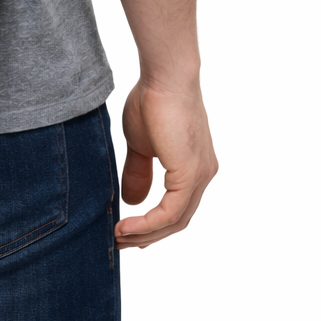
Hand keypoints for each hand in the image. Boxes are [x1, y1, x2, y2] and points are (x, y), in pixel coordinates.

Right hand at [115, 81, 217, 247]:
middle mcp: (203, 175)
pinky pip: (170, 213)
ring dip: (145, 233)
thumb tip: (132, 201)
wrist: (164, 77)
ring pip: (175, 221)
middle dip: (148, 235)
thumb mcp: (140, 143)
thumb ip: (138, 172)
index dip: (154, 224)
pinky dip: (147, 224)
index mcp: (194, 167)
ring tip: (118, 237)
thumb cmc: (152, 100)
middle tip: (120, 242)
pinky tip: (126, 227)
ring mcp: (199, 176)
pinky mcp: (190, 175)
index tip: (130, 233)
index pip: (178, 207)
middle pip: (178, 220)